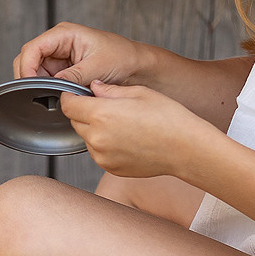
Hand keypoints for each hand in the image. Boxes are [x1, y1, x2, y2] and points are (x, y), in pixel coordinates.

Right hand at [13, 22, 152, 85]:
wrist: (136, 66)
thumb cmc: (122, 57)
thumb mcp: (97, 67)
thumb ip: (73, 76)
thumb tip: (54, 85)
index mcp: (65, 34)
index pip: (33, 48)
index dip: (27, 67)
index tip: (30, 84)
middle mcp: (59, 43)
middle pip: (29, 59)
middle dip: (30, 77)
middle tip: (37, 94)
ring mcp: (60, 57)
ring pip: (36, 71)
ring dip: (40, 84)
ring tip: (51, 95)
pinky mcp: (64, 69)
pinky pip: (47, 79)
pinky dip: (48, 88)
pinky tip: (56, 95)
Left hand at [60, 81, 219, 178]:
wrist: (186, 148)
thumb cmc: (168, 117)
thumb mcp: (138, 92)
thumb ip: (109, 90)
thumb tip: (94, 87)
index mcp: (101, 114)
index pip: (68, 104)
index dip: (71, 96)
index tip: (79, 93)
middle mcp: (97, 138)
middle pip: (75, 121)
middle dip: (84, 112)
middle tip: (105, 107)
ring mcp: (102, 156)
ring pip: (86, 138)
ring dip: (94, 129)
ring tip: (120, 124)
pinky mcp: (110, 168)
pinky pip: (97, 152)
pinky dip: (104, 145)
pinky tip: (125, 138)